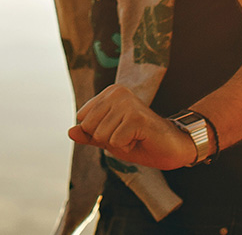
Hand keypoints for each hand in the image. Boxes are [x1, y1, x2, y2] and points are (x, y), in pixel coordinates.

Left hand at [69, 84, 196, 169]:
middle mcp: (117, 93)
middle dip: (106, 139)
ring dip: (118, 144)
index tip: (118, 130)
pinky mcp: (136, 117)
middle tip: (127, 135)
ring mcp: (127, 103)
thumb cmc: (139, 141)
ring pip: (102, 135)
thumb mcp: (109, 139)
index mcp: (108, 93)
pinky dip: (127, 148)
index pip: (83, 119)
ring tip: (134, 137)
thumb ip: (89, 135)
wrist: (172, 148)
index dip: (98, 134)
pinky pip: (115, 142)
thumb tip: (69, 131)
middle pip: (89, 127)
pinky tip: (140, 140)